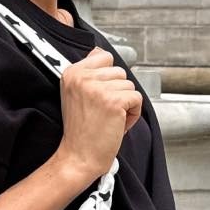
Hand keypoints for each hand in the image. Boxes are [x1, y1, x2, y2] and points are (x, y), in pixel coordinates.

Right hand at [56, 47, 141, 183]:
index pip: (104, 57)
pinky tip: (117, 124)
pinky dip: (133, 114)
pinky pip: (137, 99)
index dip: (107, 78)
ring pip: (129, 85)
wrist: (78, 157)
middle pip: (119, 72)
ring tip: (109, 119)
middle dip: (118, 93)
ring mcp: (97, 88)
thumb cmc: (80, 131)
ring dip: (125, 104)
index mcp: (72, 73)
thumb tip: (99, 51)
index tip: (98, 97)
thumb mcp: (75, 94)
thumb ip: (88, 72)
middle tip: (103, 112)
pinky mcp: (113, 101)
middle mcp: (82, 77)